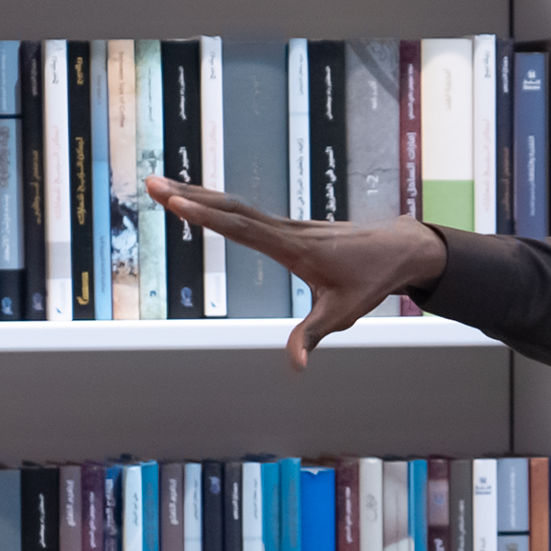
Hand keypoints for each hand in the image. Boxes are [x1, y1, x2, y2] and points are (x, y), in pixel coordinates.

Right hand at [145, 175, 449, 370]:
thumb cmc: (371, 281)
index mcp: (293, 247)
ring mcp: (287, 225)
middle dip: (189, 195)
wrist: (400, 249)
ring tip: (160, 184)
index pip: (242, 229)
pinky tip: (199, 198)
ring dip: (198, 194)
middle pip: (230, 208)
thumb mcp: (343, 313)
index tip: (177, 202)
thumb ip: (312, 336)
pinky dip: (218, 202)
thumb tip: (297, 367)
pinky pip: (246, 211)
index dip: (208, 216)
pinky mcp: (289, 227)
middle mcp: (286, 230)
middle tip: (151, 183)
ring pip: (236, 206)